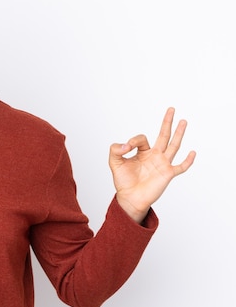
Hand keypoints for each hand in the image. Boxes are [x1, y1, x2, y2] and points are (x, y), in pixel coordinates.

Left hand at [109, 107, 195, 222]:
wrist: (130, 198)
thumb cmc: (123, 181)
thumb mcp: (114, 162)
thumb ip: (115, 149)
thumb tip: (126, 145)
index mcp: (143, 152)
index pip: (142, 138)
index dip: (133, 141)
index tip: (126, 148)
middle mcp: (154, 155)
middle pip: (163, 135)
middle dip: (167, 122)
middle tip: (171, 109)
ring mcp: (162, 164)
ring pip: (173, 146)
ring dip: (179, 134)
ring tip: (183, 121)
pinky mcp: (167, 174)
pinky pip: (180, 167)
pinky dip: (187, 161)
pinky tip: (193, 152)